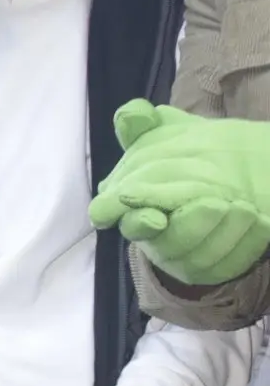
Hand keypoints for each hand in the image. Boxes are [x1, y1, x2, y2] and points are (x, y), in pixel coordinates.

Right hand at [91, 99, 269, 287]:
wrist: (248, 169)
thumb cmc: (201, 155)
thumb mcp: (175, 132)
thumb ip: (146, 124)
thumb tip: (128, 115)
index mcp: (140, 208)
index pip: (128, 222)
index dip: (137, 222)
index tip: (156, 217)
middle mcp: (158, 240)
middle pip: (165, 246)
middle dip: (191, 226)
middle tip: (218, 203)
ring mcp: (186, 259)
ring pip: (198, 259)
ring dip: (224, 231)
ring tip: (246, 207)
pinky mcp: (214, 269)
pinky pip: (227, 265)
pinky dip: (246, 243)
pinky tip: (259, 221)